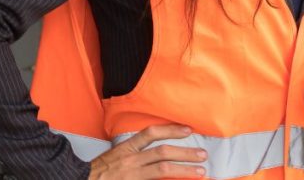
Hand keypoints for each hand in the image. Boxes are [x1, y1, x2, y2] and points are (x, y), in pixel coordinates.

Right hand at [89, 124, 206, 178]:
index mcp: (126, 148)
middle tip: (202, 154)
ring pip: (163, 169)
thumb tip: (160, 149)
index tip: (187, 130)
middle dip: (185, 152)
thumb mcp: (117, 155)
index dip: (170, 130)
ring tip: (201, 171)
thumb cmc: (101, 170)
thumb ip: (136, 151)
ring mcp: (133, 175)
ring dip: (185, 169)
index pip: (150, 134)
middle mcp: (131, 160)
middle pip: (162, 152)